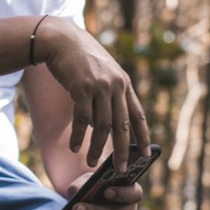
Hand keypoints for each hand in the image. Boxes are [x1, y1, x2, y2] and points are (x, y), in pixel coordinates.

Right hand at [34, 17, 150, 169]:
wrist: (61, 39)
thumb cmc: (80, 58)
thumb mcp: (103, 71)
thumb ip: (111, 91)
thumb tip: (113, 118)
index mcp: (124, 83)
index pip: (138, 115)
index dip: (144, 136)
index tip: (147, 154)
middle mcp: (116, 85)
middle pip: (122, 125)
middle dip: (123, 150)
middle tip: (120, 169)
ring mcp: (99, 86)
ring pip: (102, 126)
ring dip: (97, 148)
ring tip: (92, 163)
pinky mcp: (82, 88)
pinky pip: (82, 119)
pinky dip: (79, 136)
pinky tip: (74, 147)